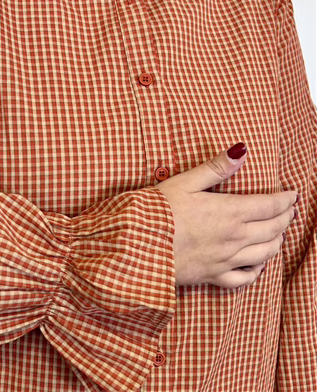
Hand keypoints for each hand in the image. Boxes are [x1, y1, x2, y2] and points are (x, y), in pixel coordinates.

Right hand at [155, 143, 297, 288]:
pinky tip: (257, 264)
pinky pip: (243, 278)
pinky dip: (256, 271)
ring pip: (264, 254)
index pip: (268, 206)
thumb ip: (215, 168)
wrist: (135, 247)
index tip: (292, 194)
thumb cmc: (156, 211)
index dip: (284, 200)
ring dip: (277, 241)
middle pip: (272, 229)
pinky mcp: (212, 276)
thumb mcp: (184, 182)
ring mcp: (224, 260)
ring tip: (280, 233)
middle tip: (290, 210)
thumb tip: (241, 151)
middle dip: (285, 218)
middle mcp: (233, 238)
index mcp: (228, 212)